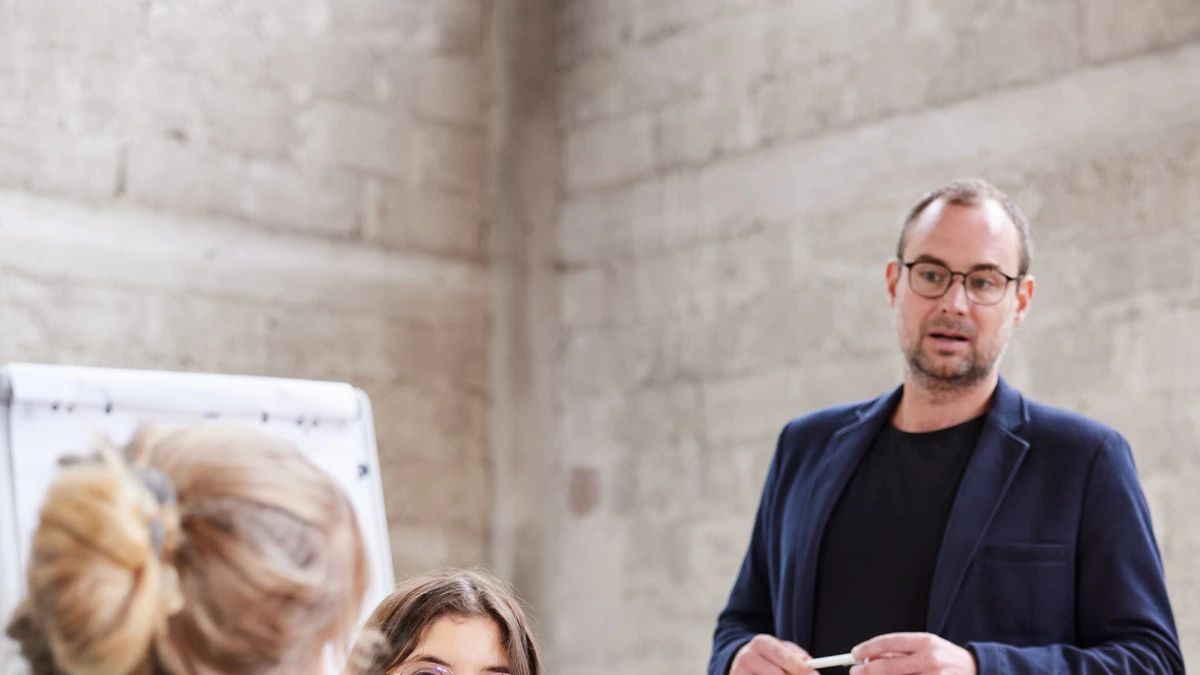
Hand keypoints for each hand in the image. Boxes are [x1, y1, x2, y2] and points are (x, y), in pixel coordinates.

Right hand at [731, 634, 816, 674]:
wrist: (739, 660)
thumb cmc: (767, 656)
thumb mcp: (781, 649)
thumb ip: (796, 655)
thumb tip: (809, 664)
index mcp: (761, 643)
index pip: (783, 657)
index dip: (800, 668)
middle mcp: (748, 657)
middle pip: (777, 674)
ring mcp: (739, 672)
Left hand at [850, 633, 975, 674]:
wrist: (977, 670)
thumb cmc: (945, 658)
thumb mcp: (925, 646)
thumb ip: (899, 651)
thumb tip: (869, 657)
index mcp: (925, 642)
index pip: (889, 643)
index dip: (868, 648)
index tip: (855, 654)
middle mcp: (930, 659)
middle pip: (889, 666)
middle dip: (868, 671)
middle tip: (856, 672)